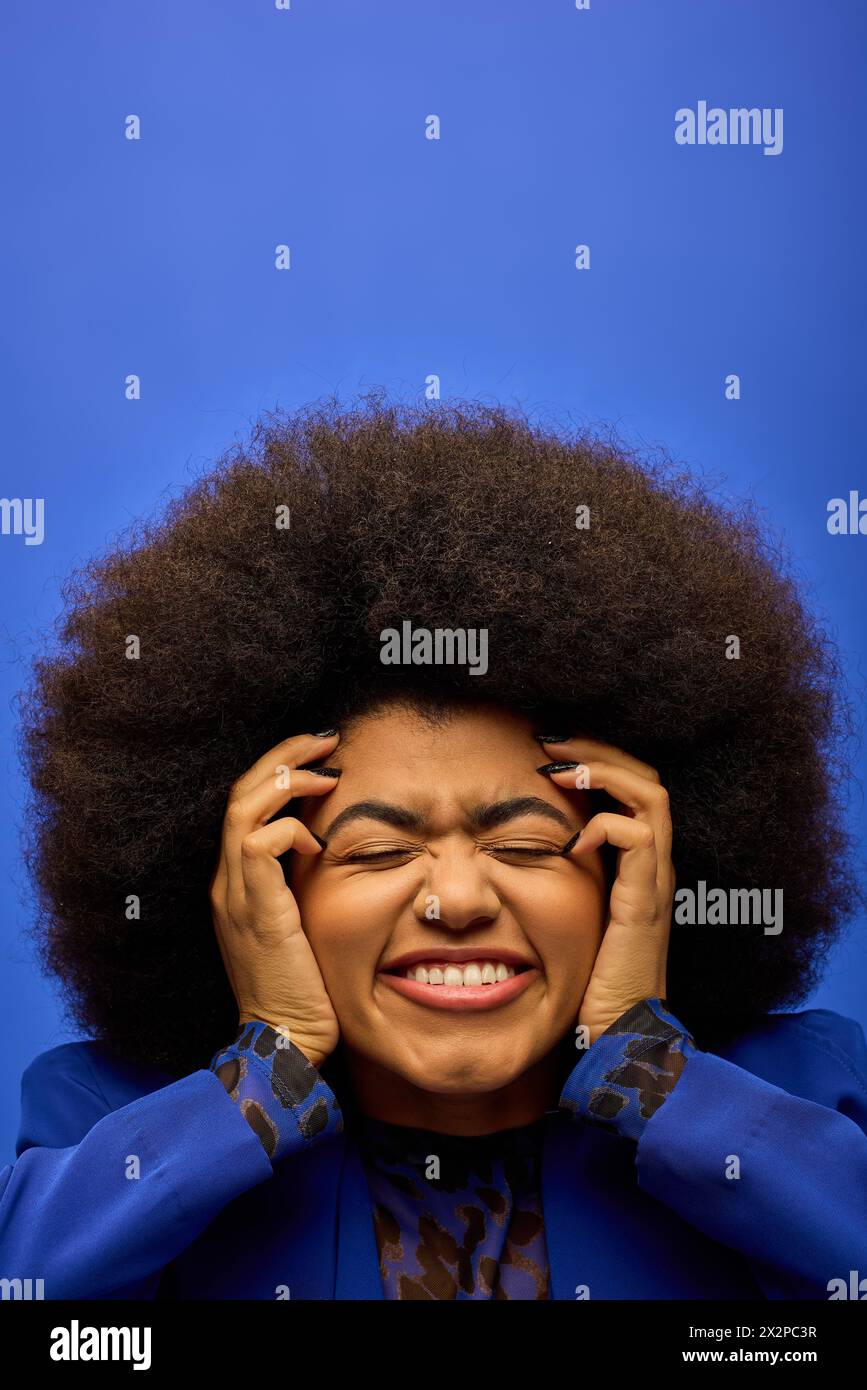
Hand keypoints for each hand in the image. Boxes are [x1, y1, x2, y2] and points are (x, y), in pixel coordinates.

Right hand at [209, 731, 341, 1068]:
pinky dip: (289, 831)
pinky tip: (318, 841)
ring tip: (326, 771)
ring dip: (286, 781)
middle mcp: (228, 883)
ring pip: (243, 810)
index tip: (320, 755)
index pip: (244, 805)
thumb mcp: (301, 919)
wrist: (286, 1040)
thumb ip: (303, 880)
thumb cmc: (305, 985)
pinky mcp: (256, 912)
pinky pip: (258, 848)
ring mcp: (237, 897)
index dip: (277, 771)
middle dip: (281, 757)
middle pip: (239, 794)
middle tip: (324, 739)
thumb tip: (328, 839)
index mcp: (237, 882)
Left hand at [538, 737, 674, 1045]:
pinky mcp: (645, 904)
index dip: (592, 757)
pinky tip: (573, 837)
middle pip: (645, 776)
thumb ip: (548, 881)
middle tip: (546, 737)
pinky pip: (641, 839)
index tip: (542, 747)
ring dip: (603, 770)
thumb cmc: (583, 984)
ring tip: (558, 767)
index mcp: (633, 863)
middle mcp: (651, 864)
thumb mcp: (560, 917)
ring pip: (650, 794)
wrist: (617, 1037)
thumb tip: (497, 849)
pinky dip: (607, 823)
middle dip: (596, 748)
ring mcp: (653, 881)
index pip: (629, 786)